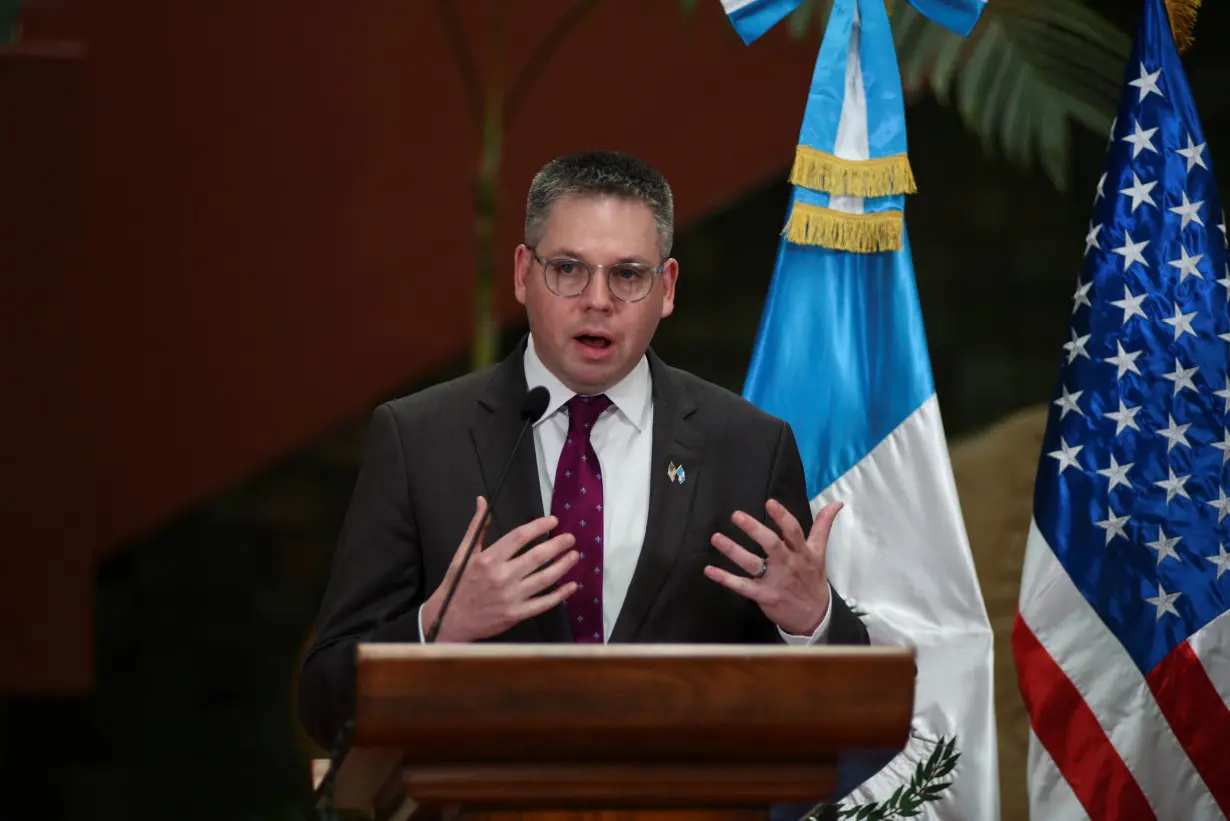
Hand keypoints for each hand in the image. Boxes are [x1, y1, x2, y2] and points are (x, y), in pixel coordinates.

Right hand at [421, 497, 579, 641]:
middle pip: (537, 556)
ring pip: (545, 578)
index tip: (552, 521)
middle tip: (570, 538)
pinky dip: (560, 595)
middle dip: (558, 545)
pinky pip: (543, 603)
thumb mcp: (463, 553)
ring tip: (574, 556)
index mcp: (488, 559)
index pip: (519, 537)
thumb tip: (482, 500)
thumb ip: (476, 527)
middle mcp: (501, 577)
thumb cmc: (457, 584)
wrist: (448, 619)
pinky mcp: (516, 614)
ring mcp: (511, 597)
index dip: (539, 526)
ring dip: (563, 566)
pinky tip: (571, 586)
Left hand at [704, 498, 842, 635]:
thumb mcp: (820, 552)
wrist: (814, 616)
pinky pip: (742, 586)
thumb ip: (823, 526)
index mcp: (802, 552)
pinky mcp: (763, 595)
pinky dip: (725, 578)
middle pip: (771, 545)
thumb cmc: (812, 579)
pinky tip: (710, 570)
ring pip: (752, 564)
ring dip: (733, 551)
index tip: (770, 502)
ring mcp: (774, 581)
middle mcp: (787, 564)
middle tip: (736, 516)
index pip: (793, 531)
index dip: (782, 517)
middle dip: (754, 530)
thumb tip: (836, 503)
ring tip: (716, 538)